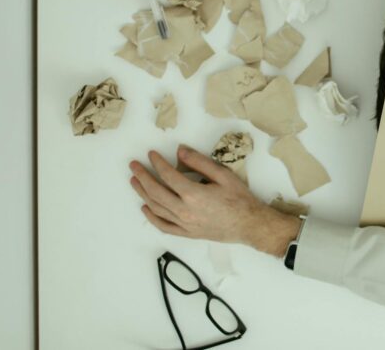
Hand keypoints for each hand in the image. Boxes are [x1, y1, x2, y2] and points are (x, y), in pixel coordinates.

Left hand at [129, 145, 300, 256]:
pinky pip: (164, 226)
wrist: (249, 225)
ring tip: (135, 182)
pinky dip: (152, 218)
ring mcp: (184, 225)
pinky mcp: (187, 234)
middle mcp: (185, 211)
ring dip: (143, 194)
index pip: (168, 175)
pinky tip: (145, 208)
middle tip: (134, 166)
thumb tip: (180, 151)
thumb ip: (199, 162)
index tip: (151, 154)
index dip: (157, 163)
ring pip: (157, 208)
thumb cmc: (239, 199)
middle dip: (143, 177)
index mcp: (193, 194)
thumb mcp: (223, 175)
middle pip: (156, 192)